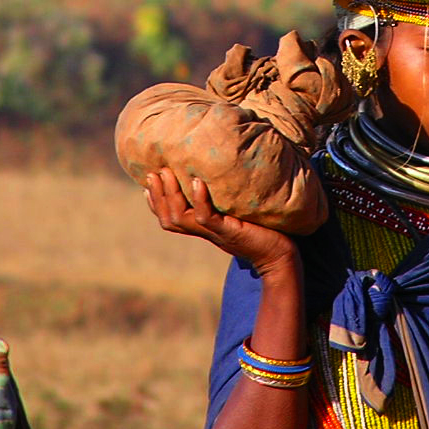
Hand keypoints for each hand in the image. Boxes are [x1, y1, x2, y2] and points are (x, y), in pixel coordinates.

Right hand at [144, 168, 297, 275]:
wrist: (281, 256)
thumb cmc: (264, 231)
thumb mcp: (240, 212)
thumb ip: (228, 199)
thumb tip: (225, 172)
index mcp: (204, 228)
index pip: (170, 218)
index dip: (155, 202)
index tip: (147, 182)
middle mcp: (205, 232)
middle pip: (169, 219)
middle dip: (158, 196)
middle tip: (153, 172)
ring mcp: (216, 232)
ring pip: (181, 219)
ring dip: (171, 195)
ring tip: (167, 172)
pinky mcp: (229, 231)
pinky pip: (206, 218)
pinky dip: (199, 200)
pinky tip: (197, 182)